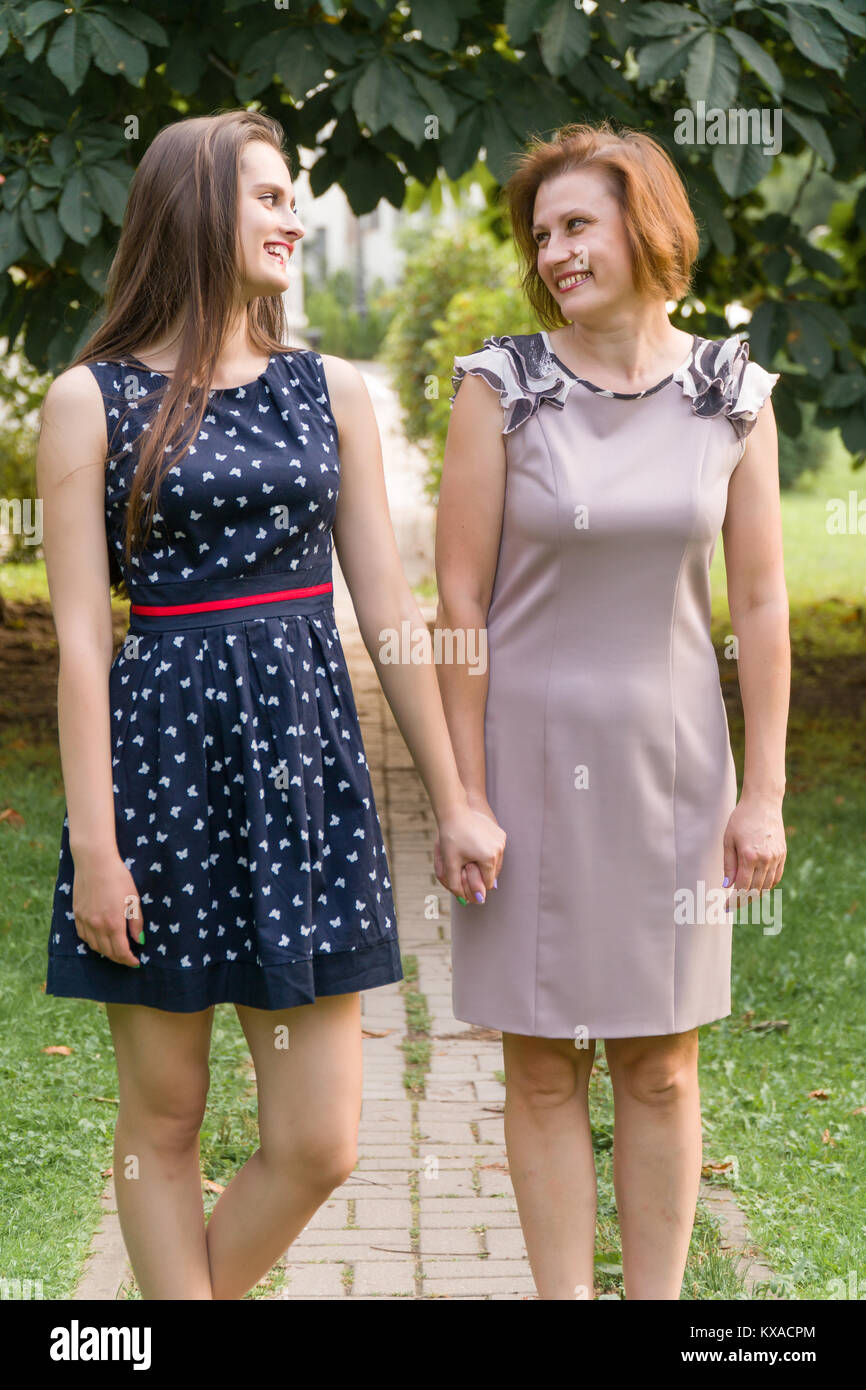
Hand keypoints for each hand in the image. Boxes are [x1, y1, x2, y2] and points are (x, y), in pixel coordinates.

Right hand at [71, 848, 144, 966]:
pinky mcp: (77, 914)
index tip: (136, 962)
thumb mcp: (133, 899)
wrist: (94, 862)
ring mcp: (85, 920)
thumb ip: (136, 922)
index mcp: (113, 923)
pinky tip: (99, 939)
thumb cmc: (118, 877)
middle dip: (119, 958)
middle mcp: (97, 926)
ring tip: (116, 950)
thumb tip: (139, 940)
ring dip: (106, 952)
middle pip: (107, 951)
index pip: (121, 951)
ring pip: (94, 946)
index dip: (129, 960)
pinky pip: (83, 936)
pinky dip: (92, 942)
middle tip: (128, 958)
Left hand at [433, 799, 504, 904]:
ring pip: (496, 862)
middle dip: (482, 875)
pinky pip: (496, 850)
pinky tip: (476, 847)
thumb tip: (465, 902)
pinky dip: (489, 853)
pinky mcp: (500, 833)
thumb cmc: (451, 837)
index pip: (487, 883)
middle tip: (469, 870)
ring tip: (472, 859)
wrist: (455, 811)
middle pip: (493, 873)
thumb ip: (457, 884)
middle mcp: (499, 849)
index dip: (477, 885)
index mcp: (488, 858)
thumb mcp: (450, 863)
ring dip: (486, 864)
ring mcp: (501, 840)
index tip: (467, 881)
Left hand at [722, 793, 786, 896]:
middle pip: (755, 890)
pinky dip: (768, 885)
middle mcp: (765, 860)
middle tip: (734, 905)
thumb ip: (729, 865)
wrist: (763, 803)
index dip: (734, 900)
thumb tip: (728, 886)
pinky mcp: (782, 854)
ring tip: (745, 898)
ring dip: (755, 895)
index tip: (726, 907)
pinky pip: (776, 877)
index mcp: (749, 857)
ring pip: (767, 886)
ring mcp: (776, 858)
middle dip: (743, 900)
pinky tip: (759, 887)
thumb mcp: (728, 840)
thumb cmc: (741, 819)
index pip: (742, 887)